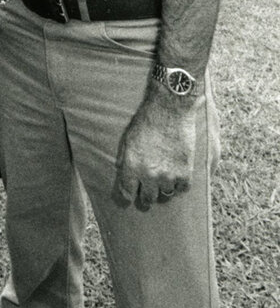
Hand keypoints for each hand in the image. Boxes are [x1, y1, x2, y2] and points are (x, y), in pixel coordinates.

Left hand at [114, 89, 196, 209]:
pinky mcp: (185, 173)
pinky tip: (178, 174)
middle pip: (148, 199)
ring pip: (166, 195)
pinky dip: (180, 184)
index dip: (128, 195)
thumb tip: (121, 170)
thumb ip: (124, 157)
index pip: (126, 193)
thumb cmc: (146, 120)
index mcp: (132, 166)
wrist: (170, 109)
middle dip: (147, 194)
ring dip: (164, 188)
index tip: (131, 195)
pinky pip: (182, 189)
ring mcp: (168, 176)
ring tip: (164, 179)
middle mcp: (149, 175)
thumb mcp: (128, 137)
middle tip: (149, 190)